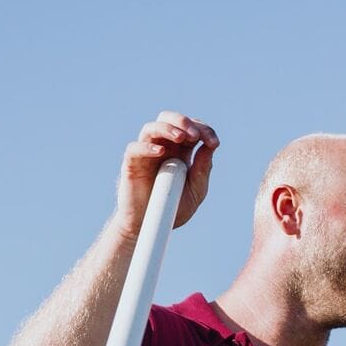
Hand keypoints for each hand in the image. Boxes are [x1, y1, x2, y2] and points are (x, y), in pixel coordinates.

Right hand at [113, 111, 218, 235]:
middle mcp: (163, 147)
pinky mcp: (131, 164)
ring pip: (152, 127)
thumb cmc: (172, 209)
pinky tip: (160, 152)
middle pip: (170, 118)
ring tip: (181, 138)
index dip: (204, 130)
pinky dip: (147, 147)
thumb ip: (203, 171)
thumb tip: (209, 148)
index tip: (214, 143)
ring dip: (168, 128)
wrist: (149, 227)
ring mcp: (146, 153)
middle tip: (195, 135)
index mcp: (181, 151)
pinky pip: (135, 148)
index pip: (192, 129)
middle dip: (184, 121)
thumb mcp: (195, 191)